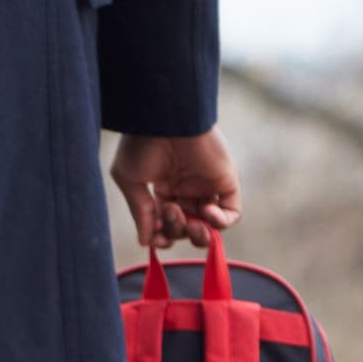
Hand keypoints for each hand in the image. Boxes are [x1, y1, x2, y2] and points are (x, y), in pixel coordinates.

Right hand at [111, 131, 240, 250]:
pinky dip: (221, 222)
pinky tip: (206, 212)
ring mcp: (208, 186)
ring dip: (200, 234)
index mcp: (163, 187)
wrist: (164, 119)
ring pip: (210, 226)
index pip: (167, 223)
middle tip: (171, 212)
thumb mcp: (130, 180)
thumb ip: (140, 212)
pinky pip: (232, 213)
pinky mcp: (227, 181)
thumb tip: (145, 243)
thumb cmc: (141, 143)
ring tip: (192, 225)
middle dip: (177, 231)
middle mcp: (187, 189)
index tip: (155, 237)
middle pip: (187, 228)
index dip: (162, 236)